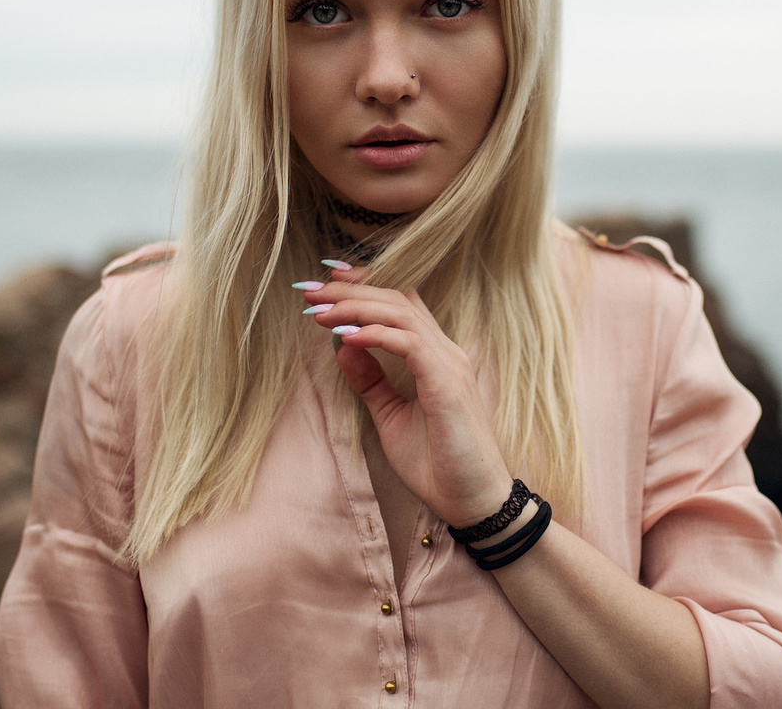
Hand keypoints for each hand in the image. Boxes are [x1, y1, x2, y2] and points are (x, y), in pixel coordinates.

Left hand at [297, 262, 512, 527]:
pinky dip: (375, 335)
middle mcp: (445, 351)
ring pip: (401, 313)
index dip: (366, 284)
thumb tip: (341, 344)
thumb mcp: (390, 417)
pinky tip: (346, 335)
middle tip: (310, 290)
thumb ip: (370, 380)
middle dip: (350, 290)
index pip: (401, 302)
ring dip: (356, 307)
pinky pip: (409, 344)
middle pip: (397, 298)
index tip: (326, 279)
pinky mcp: (447, 383)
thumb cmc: (437, 463)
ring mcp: (449, 364)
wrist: (472, 501)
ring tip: (319, 309)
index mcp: (434, 355)